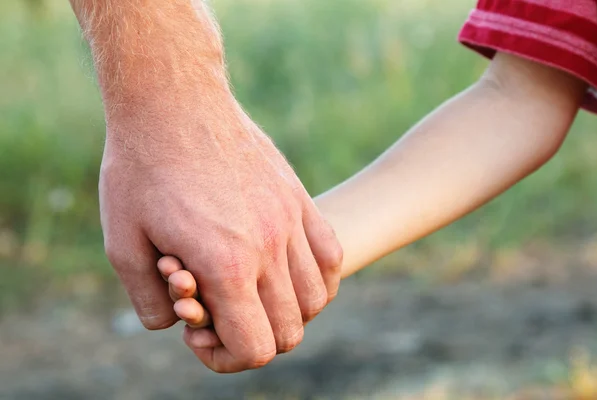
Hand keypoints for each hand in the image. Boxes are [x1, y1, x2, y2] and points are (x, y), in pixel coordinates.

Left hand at [99, 94, 342, 372]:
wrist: (172, 102)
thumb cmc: (140, 170)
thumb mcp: (123, 244)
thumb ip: (151, 302)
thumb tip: (180, 324)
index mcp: (226, 265)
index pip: (256, 348)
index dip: (228, 358)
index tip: (200, 334)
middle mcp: (269, 247)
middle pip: (290, 330)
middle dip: (254, 338)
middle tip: (220, 311)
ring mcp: (291, 220)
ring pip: (317, 298)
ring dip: (286, 311)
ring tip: (251, 289)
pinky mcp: (299, 198)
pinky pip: (330, 256)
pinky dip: (315, 278)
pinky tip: (283, 267)